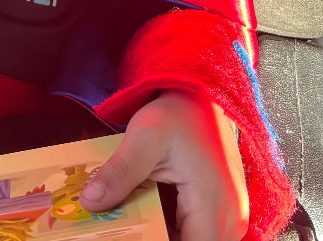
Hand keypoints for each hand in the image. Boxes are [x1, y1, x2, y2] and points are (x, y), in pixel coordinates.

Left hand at [80, 89, 248, 240]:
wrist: (200, 96)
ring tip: (131, 220)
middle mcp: (231, 218)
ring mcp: (231, 216)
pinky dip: (173, 228)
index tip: (129, 234)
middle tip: (122, 227)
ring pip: (195, 240)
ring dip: (163, 233)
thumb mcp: (143, 137)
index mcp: (213, 204)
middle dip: (155, 237)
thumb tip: (90, 202)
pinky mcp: (225, 210)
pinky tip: (147, 215)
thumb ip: (119, 173)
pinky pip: (199, 230)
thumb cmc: (176, 114)